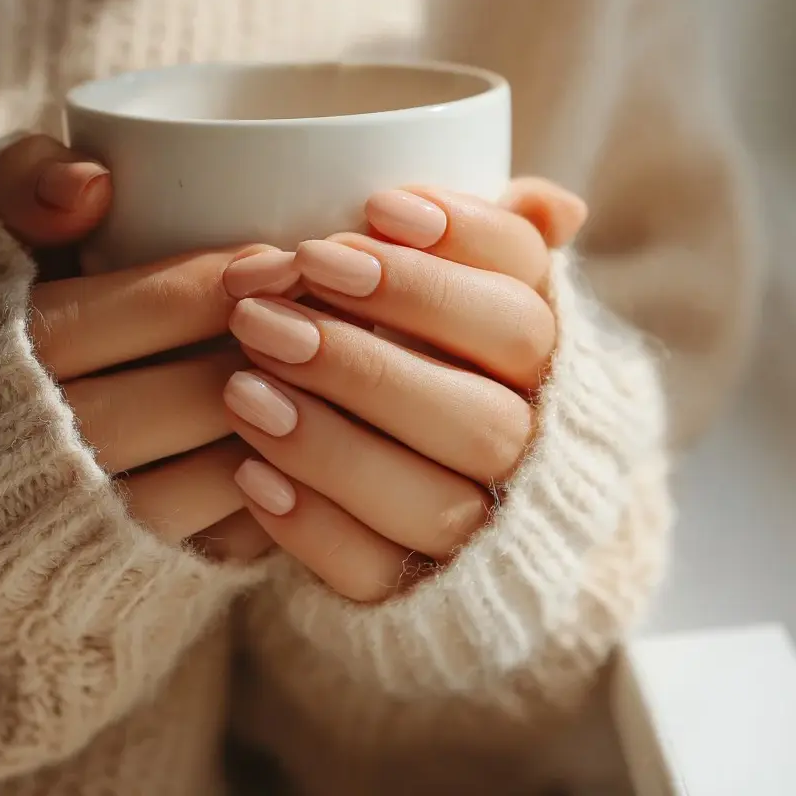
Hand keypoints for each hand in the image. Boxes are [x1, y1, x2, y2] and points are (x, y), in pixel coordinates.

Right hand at [0, 135, 296, 561]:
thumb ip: (17, 186)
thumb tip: (95, 182)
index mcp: (5, 357)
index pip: (155, 306)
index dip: (235, 278)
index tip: (282, 257)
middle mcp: (43, 452)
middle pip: (201, 393)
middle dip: (280, 348)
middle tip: (329, 313)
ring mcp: (84, 526)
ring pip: (218, 476)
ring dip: (287, 423)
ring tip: (325, 375)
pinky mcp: (118, 576)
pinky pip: (218, 544)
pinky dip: (270, 493)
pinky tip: (298, 448)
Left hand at [223, 180, 587, 600]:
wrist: (443, 484)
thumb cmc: (439, 357)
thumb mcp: (464, 294)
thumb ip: (496, 249)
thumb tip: (555, 203)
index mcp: (549, 364)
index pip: (525, 307)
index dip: (463, 251)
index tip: (376, 206)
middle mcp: (535, 452)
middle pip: (480, 415)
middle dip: (363, 360)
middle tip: (261, 311)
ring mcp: (485, 531)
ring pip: (433, 501)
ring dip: (329, 443)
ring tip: (240, 388)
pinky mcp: (426, 593)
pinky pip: (381, 574)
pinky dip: (314, 524)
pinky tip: (248, 474)